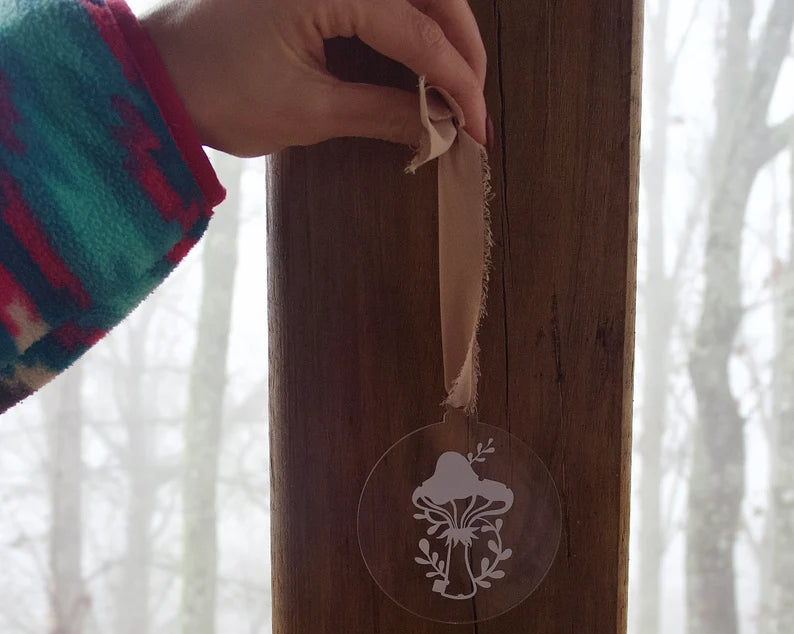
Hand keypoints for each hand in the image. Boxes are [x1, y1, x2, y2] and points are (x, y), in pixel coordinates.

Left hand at [141, 0, 486, 156]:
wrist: (162, 75)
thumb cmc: (220, 90)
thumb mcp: (308, 111)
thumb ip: (382, 112)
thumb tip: (439, 129)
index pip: (420, 31)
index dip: (458, 84)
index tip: (479, 130)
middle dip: (460, 51)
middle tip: (475, 109)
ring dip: (440, 37)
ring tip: (455, 92)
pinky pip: (382, 2)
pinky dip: (409, 30)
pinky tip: (421, 70)